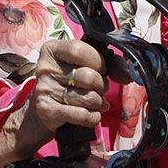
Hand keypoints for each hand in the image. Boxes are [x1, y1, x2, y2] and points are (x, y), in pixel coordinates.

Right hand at [6, 40, 107, 158]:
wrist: (39, 111)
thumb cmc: (66, 83)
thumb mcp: (80, 64)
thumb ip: (108, 63)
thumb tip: (128, 75)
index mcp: (51, 50)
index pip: (79, 50)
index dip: (97, 61)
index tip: (100, 69)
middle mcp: (45, 68)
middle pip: (88, 77)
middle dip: (101, 86)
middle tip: (98, 89)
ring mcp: (45, 90)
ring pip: (89, 98)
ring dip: (98, 103)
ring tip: (93, 102)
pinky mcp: (48, 110)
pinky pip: (83, 115)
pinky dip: (93, 117)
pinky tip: (90, 114)